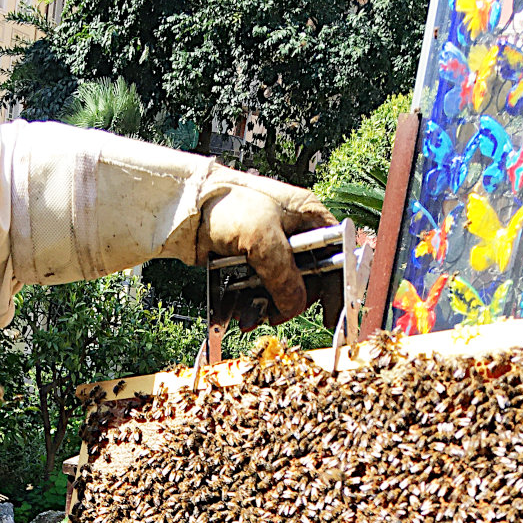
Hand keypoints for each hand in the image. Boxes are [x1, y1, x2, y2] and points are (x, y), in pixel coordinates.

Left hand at [195, 168, 337, 322]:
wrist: (186, 206)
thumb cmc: (226, 204)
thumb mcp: (263, 239)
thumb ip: (285, 276)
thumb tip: (295, 306)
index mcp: (309, 217)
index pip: (336, 257)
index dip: (336, 286)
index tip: (331, 315)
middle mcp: (294, 234)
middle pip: (307, 280)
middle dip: (291, 302)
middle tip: (275, 316)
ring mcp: (271, 248)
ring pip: (281, 289)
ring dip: (267, 308)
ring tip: (249, 318)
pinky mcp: (250, 261)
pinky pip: (258, 290)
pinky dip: (251, 304)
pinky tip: (240, 312)